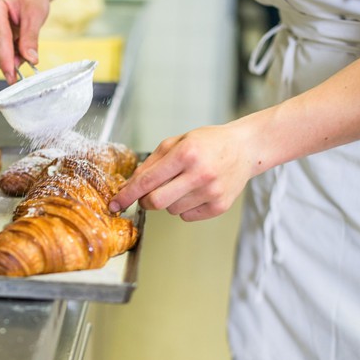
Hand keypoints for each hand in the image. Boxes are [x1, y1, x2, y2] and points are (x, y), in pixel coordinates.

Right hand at [0, 0, 57, 83]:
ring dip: (6, 56)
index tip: (12, 76)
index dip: (6, 60)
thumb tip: (30, 60)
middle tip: (25, 60)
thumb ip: (31, 38)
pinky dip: (3, 53)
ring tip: (22, 45)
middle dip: (7, 60)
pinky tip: (14, 43)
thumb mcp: (35, 15)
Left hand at [109, 124, 254, 220]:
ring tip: (183, 184)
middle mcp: (199, 174)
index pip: (147, 180)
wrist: (244, 149)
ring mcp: (212, 192)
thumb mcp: (176, 142)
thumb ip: (151, 163)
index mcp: (186, 154)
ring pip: (171, 210)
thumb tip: (129, 186)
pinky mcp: (220, 206)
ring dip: (168, 201)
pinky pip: (187, 216)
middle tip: (148, 194)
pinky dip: (184, 208)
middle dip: (145, 201)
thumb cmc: (207, 143)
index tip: (115, 204)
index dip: (127, 194)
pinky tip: (195, 192)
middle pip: (156, 202)